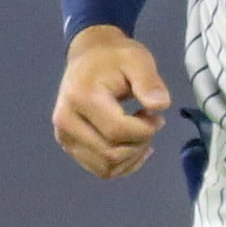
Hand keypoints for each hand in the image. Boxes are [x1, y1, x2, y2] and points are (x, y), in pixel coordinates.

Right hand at [53, 26, 171, 177]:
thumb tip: (161, 105)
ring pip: (106, 167)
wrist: (89, 57)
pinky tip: (134, 147)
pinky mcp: (69, 146)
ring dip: (132, 156)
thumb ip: (149, 82)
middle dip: (139, 143)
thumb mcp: (138, 60)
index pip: (117, 131)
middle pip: (111, 152)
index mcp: (81, 97)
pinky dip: (123, 165)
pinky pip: (101, 170)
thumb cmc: (115, 58)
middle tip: (150, 122)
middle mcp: (66, 121)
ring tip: (140, 133)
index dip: (145, 130)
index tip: (157, 116)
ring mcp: (65, 137)